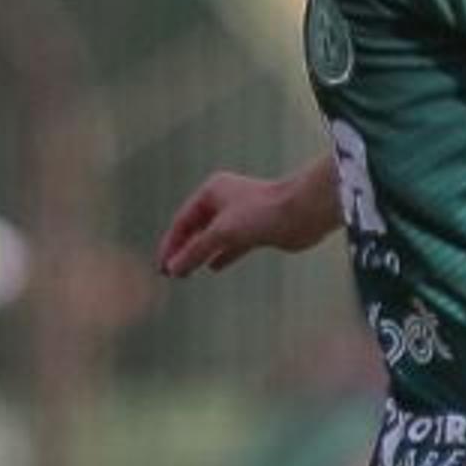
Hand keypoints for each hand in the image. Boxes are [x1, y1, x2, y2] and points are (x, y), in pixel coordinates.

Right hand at [159, 170, 310, 277]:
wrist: (303, 212)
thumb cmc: (263, 213)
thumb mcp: (223, 232)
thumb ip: (196, 251)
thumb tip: (174, 269)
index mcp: (212, 191)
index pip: (182, 221)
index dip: (171, 245)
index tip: (162, 267)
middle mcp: (225, 200)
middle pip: (196, 229)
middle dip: (183, 251)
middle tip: (170, 273)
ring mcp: (241, 215)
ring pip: (213, 238)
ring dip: (199, 255)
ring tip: (185, 274)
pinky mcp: (257, 230)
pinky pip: (232, 245)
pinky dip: (221, 255)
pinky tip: (213, 268)